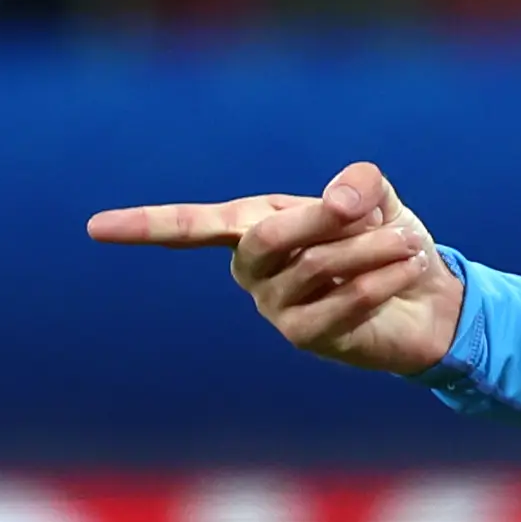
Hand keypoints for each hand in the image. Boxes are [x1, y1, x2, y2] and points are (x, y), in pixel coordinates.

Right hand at [88, 160, 465, 374]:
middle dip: (321, 219)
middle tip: (369, 211)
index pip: (189, 226)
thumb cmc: (386, 237)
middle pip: (265, 238)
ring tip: (408, 242)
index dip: (145, 226)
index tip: (94, 228)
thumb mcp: (376, 198)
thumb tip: (337, 201)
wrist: (426, 296)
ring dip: (370, 248)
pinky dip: (381, 278)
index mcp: (253, 226)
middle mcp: (252, 270)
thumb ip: (357, 184)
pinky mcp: (307, 337)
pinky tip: (406, 269)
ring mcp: (275, 308)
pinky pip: (342, 300)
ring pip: (314, 266)